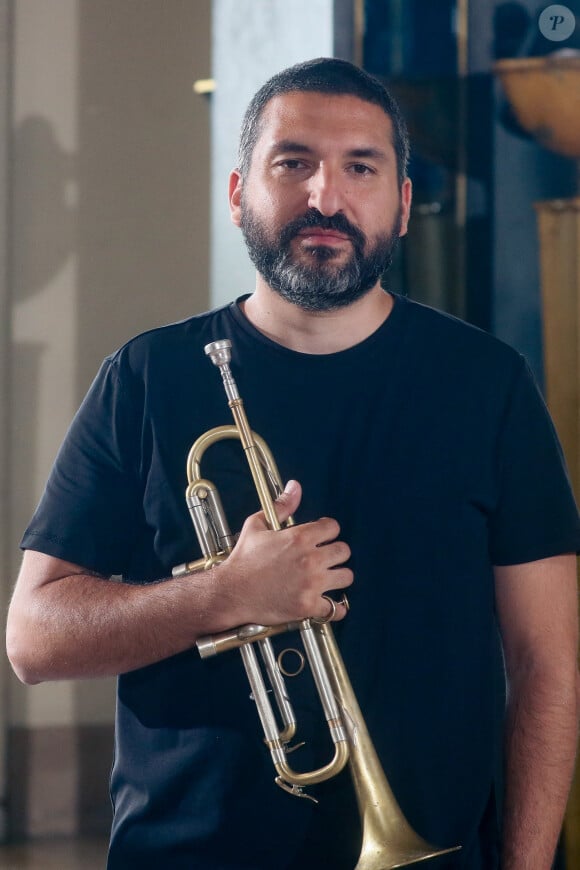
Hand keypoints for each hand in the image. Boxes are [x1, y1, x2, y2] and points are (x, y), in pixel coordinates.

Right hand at [218, 480, 352, 626]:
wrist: (231, 592)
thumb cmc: (243, 560)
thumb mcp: (257, 525)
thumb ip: (281, 506)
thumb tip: (295, 487)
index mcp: (299, 538)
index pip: (333, 528)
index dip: (327, 531)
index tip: (321, 537)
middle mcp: (310, 559)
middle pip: (344, 551)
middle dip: (335, 552)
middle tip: (325, 558)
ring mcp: (311, 584)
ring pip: (346, 576)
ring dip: (338, 577)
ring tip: (327, 578)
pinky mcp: (308, 606)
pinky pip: (335, 609)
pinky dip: (334, 608)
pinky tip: (328, 603)